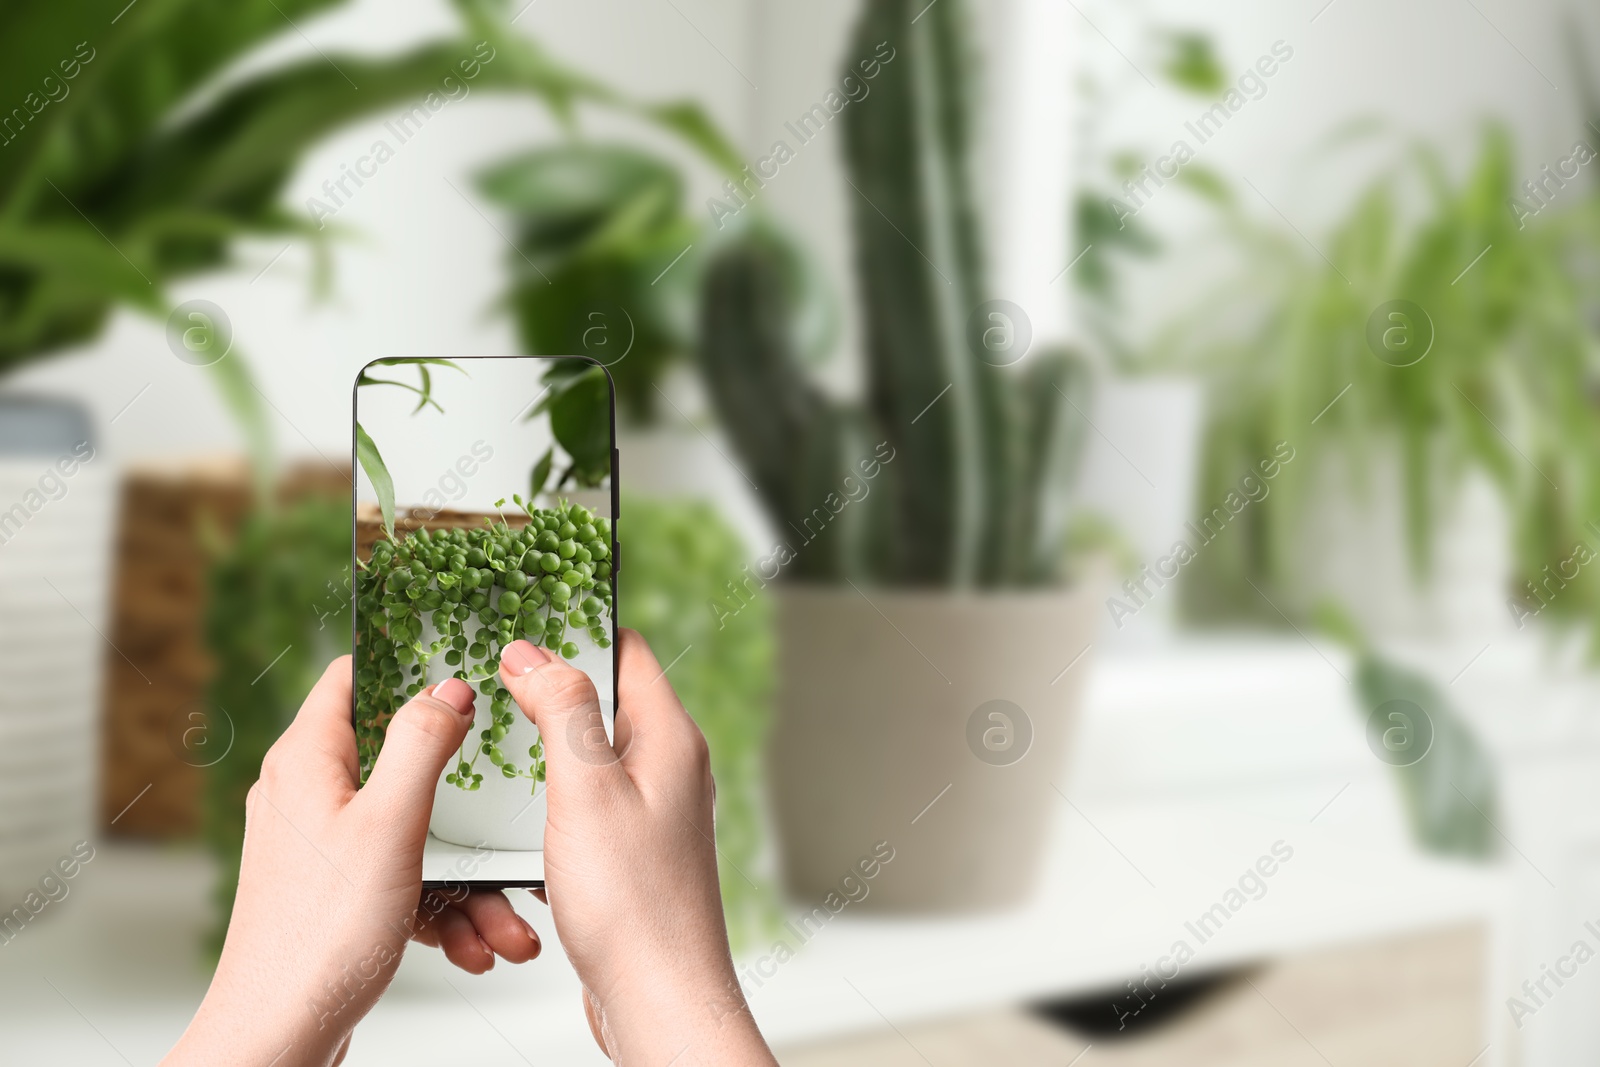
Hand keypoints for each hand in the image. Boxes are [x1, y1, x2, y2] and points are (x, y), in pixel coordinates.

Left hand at [163, 659, 541, 1066]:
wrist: (278, 1035)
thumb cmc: (321, 936)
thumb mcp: (389, 823)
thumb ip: (421, 744)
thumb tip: (447, 687)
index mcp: (307, 761)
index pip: (354, 677)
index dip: (407, 667)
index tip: (463, 673)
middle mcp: (306, 795)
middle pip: (398, 760)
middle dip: (460, 797)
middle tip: (503, 808)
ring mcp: (320, 846)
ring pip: (411, 830)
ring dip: (463, 871)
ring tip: (502, 917)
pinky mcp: (335, 893)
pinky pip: (401, 878)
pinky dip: (440, 904)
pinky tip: (474, 940)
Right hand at [498, 631, 775, 1064]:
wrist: (659, 999)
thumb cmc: (632, 903)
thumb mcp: (587, 790)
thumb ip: (564, 712)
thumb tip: (533, 651)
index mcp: (670, 739)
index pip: (625, 650)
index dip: (574, 628)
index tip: (519, 618)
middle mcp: (669, 769)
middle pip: (604, 700)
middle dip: (548, 689)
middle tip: (489, 681)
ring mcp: (653, 813)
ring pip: (589, 758)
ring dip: (543, 752)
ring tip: (491, 746)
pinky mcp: (632, 854)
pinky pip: (584, 807)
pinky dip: (549, 802)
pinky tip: (513, 818)